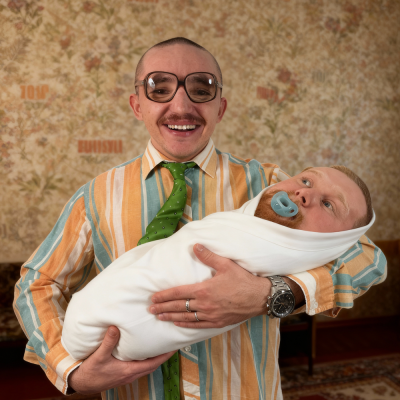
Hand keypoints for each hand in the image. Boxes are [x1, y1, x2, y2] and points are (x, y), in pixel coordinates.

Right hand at [68, 326, 175, 393]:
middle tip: (170, 342)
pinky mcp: (123, 373)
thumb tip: (115, 327)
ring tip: (160, 344)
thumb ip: (108, 342)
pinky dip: (145, 358)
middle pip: (153, 364)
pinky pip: (139, 366)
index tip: (173, 347)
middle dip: (163, 355)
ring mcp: (128, 375)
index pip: (153, 363)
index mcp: (129, 370)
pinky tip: (143, 350)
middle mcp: (131, 374)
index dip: (164, 356)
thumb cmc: (91, 372)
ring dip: (155, 357)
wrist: (82, 384)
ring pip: (147, 366)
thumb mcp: (99, 356)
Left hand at [149, 244, 271, 328]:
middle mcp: (205, 304)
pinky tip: (178, 324)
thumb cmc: (243, 280)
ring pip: (186, 318)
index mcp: (204, 290)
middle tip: (151, 310)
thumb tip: (195, 246)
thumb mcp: (226, 265)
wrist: (259, 297)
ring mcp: (211, 315)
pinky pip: (198, 325)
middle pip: (179, 307)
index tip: (154, 298)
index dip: (165, 296)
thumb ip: (208, 256)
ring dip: (171, 317)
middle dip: (164, 308)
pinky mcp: (218, 322)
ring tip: (160, 318)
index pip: (179, 293)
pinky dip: (186, 324)